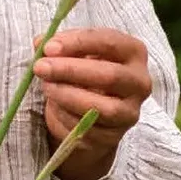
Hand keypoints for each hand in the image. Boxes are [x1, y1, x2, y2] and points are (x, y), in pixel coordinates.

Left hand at [32, 27, 150, 179]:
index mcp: (134, 52)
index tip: (49, 47)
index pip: (110, 42)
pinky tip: (54, 108)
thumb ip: (61, 47)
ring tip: (46, 87)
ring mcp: (129, 112)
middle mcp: (139, 82)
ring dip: (67, 96)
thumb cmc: (86, 75)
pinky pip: (88, 129)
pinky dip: (66, 118)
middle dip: (70, 70)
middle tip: (41, 67)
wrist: (92, 114)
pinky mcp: (114, 137)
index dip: (78, 42)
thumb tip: (40, 43)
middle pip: (109, 75)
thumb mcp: (77, 55)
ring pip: (101, 107)